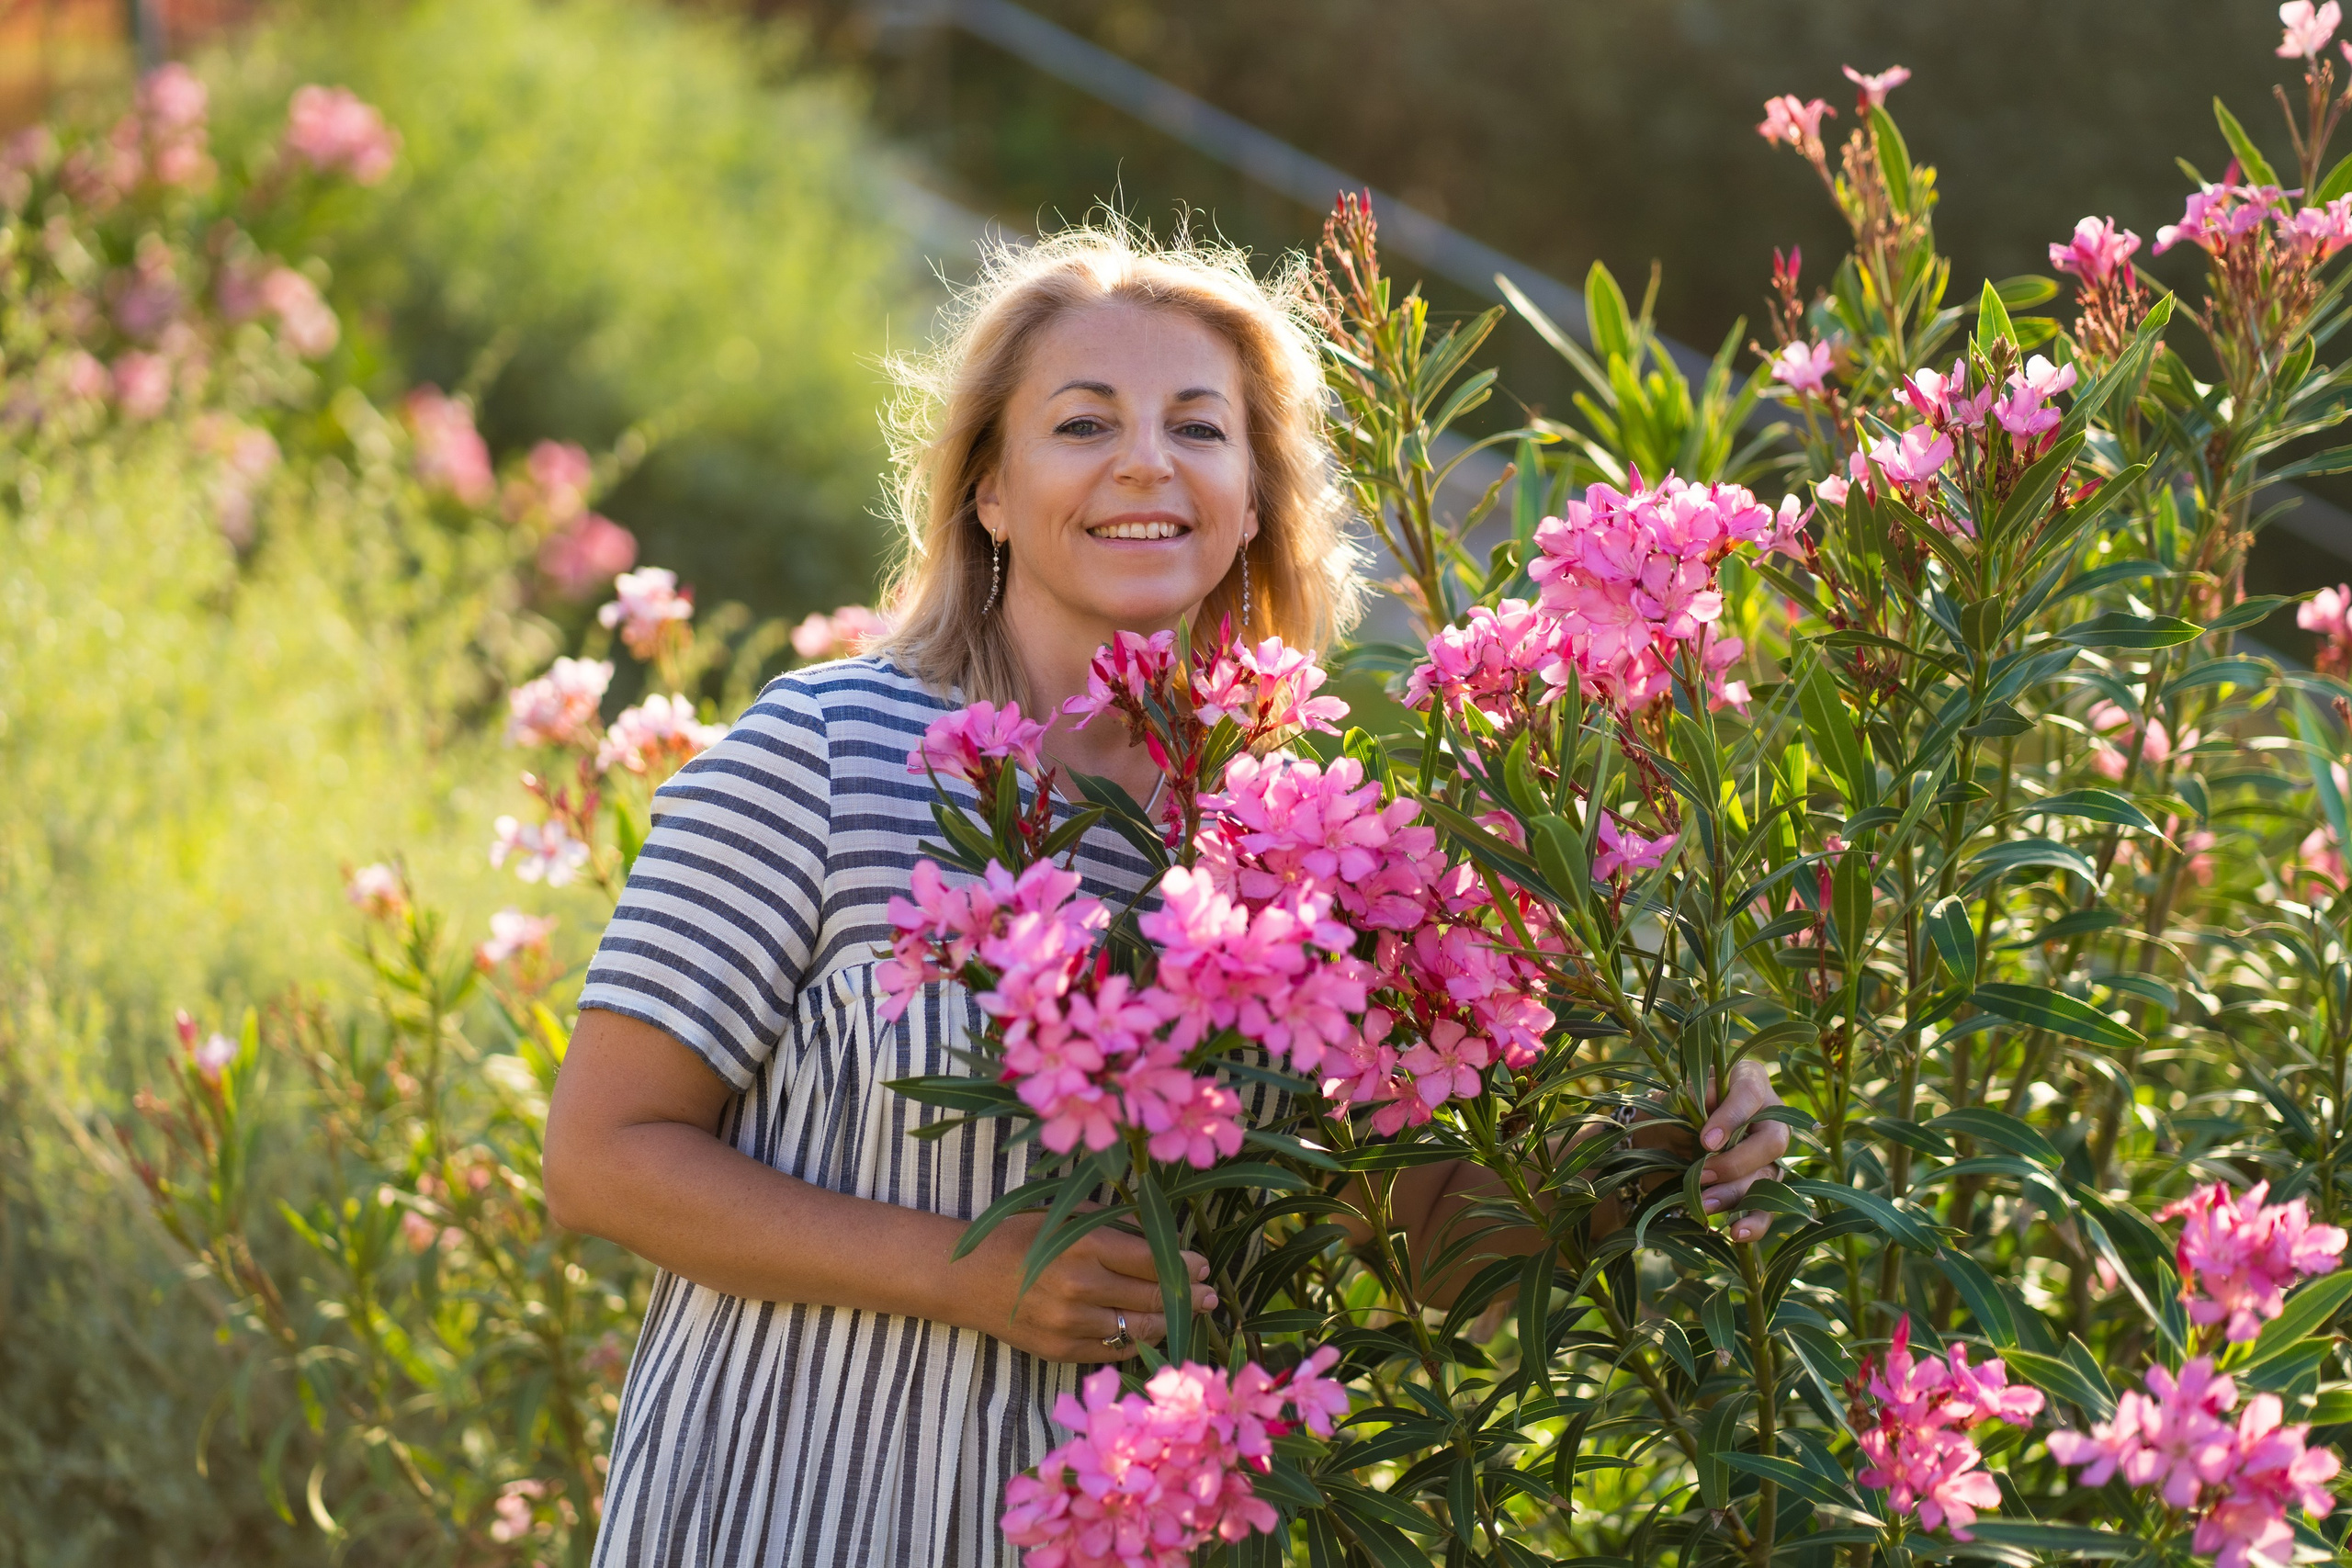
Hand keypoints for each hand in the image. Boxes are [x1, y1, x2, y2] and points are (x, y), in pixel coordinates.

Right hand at [961, 1211, 1217, 1362]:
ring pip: (1139, 1329)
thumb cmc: (1020, 1237)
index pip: (1153, 1261)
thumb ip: (1115, 1226)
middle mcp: (1081, 1286)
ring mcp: (1071, 1323)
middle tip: (1210, 1295)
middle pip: (1153, 1297)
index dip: (1185, 1266)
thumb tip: (1164, 1241)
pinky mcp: (1061, 1350)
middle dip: (1189, 1296)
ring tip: (1188, 1315)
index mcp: (1085, 1246)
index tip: (1202, 1266)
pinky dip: (1136, 1341)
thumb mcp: (1067, 1216)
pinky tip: (1150, 1331)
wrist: (966, 1277)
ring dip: (1169, 1322)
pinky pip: (1113, 1350)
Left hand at [1605, 1058, 1789, 1244]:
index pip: (1750, 1095)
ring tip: (1704, 1205)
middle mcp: (1768, 1116)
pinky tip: (1737, 1233)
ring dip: (1736, 1194)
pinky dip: (1754, 1222)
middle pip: (1771, 1141)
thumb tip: (1704, 1104)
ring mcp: (1769, 1154)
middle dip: (1737, 1161)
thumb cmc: (1668, 1111)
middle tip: (1704, 1173)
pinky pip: (1768, 1207)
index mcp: (1746, 1081)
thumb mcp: (1669, 1101)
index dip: (1732, 1118)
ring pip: (1768, 1177)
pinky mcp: (1763, 1187)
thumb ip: (1687, 1101)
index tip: (1706, 1141)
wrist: (1658, 1143)